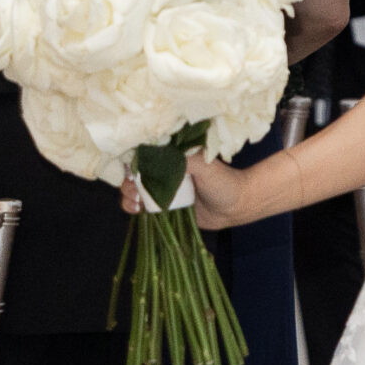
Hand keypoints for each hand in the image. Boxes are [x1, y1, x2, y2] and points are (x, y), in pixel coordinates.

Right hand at [116, 154, 257, 228]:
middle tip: (134, 191)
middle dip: (127, 181)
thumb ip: (182, 159)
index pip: (142, 154)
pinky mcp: (162, 206)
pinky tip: (137, 210)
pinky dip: (132, 207)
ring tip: (136, 202)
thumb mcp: (204, 165)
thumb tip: (156, 156)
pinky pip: (140, 206)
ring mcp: (161, 188)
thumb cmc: (224, 181)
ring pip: (133, 189)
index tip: (129, 170)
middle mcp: (163, 170)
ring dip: (128, 195)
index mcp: (172, 156)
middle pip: (133, 173)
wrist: (236, 207)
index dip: (131, 161)